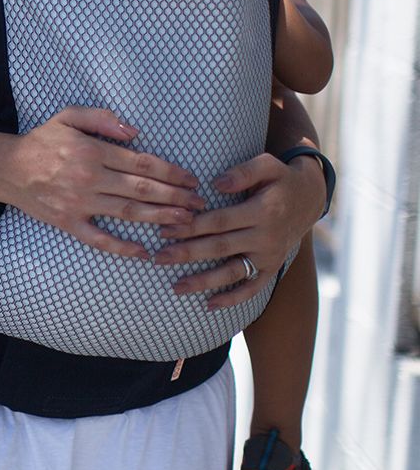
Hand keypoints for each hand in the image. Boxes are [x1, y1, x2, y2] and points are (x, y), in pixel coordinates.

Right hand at [0, 107, 207, 259]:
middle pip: (143, 189)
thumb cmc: (42, 140)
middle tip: (199, 204)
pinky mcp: (68, 222)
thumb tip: (135, 132)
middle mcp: (90, 178)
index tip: (192, 179)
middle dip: (176, 197)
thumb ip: (102, 118)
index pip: (143, 163)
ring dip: (160, 218)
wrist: (6, 167)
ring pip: (129, 213)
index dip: (172, 172)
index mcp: (94, 151)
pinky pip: (100, 239)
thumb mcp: (68, 116)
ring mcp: (80, 203)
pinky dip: (123, 247)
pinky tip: (144, 252)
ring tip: (185, 222)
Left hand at [152, 152, 325, 307]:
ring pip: (234, 272)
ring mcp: (270, 256)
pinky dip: (233, 298)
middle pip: (221, 247)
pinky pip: (253, 288)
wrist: (310, 198)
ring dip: (204, 282)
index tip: (165, 229)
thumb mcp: (267, 165)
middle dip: (188, 253)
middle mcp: (266, 237)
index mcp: (263, 211)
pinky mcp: (272, 268)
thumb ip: (243, 172)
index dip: (192, 226)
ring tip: (176, 287)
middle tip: (159, 258)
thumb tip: (216, 183)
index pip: (220, 221)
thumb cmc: (280, 178)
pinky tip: (209, 305)